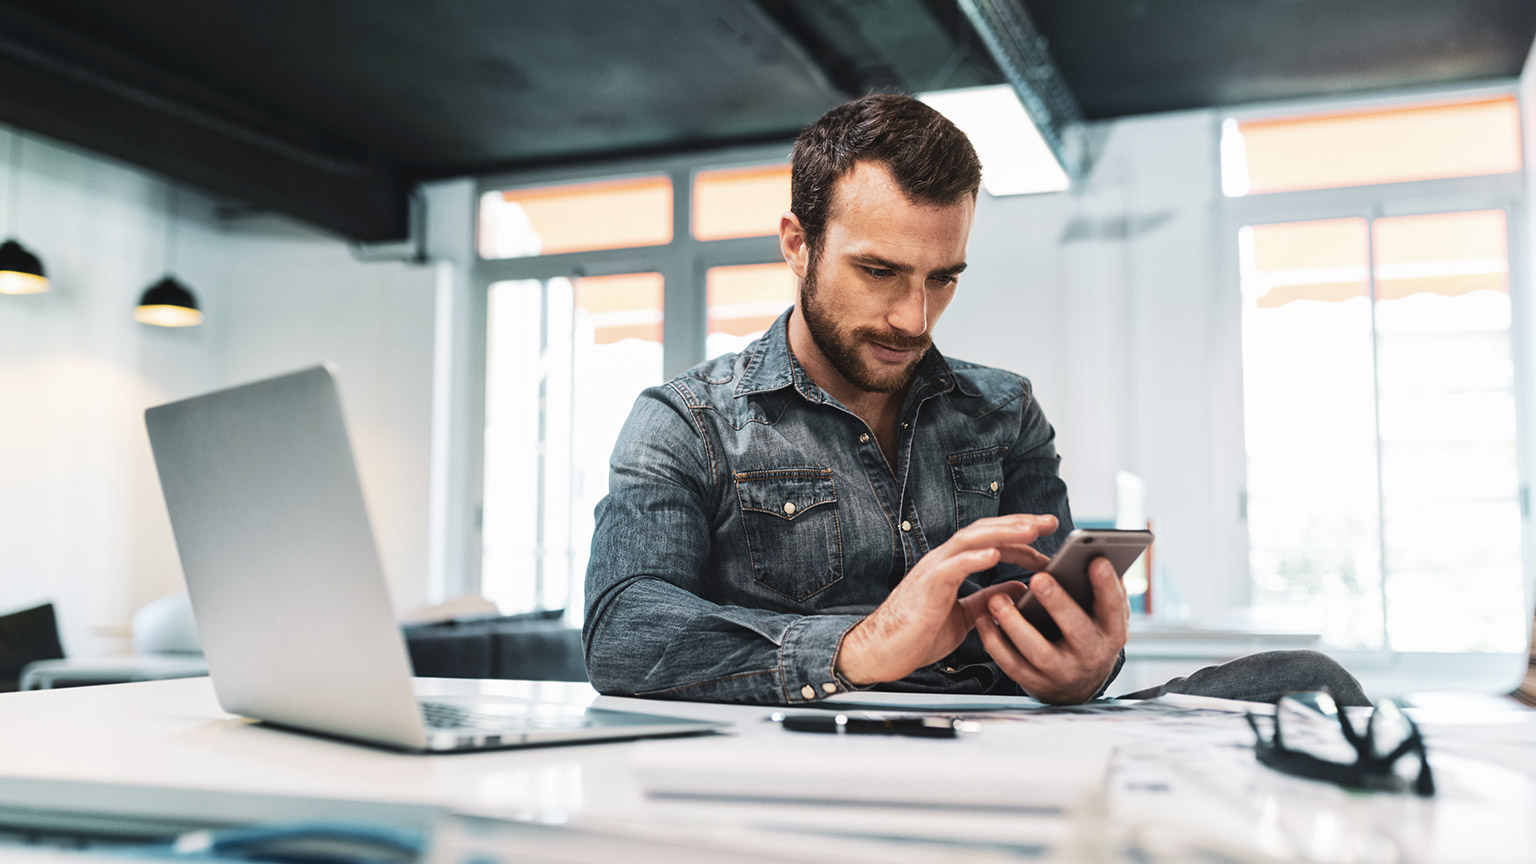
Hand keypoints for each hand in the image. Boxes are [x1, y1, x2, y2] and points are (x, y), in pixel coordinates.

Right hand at [836, 513, 1057, 685]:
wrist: (882, 652)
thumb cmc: (918, 635)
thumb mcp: (965, 617)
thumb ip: (988, 601)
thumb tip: (1019, 590)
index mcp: (951, 567)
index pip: (990, 543)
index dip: (1018, 541)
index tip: (1045, 544)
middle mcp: (942, 561)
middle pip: (983, 532)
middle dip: (1018, 525)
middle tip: (1050, 522)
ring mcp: (932, 570)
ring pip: (969, 540)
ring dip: (1002, 533)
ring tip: (1030, 531)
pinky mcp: (926, 587)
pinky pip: (951, 567)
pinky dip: (973, 558)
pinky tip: (995, 554)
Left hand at [974, 556, 1129, 703]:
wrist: (1077, 688)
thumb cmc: (1089, 635)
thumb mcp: (1105, 617)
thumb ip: (1105, 589)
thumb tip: (1099, 554)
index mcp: (1112, 633)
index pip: (1114, 607)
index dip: (1107, 585)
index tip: (1096, 559)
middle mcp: (1091, 655)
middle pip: (1077, 630)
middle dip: (1058, 604)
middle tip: (1038, 578)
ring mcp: (1062, 673)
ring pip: (1038, 651)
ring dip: (1016, 625)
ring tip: (998, 599)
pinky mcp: (1036, 683)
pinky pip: (1011, 664)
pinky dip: (995, 642)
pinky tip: (983, 618)